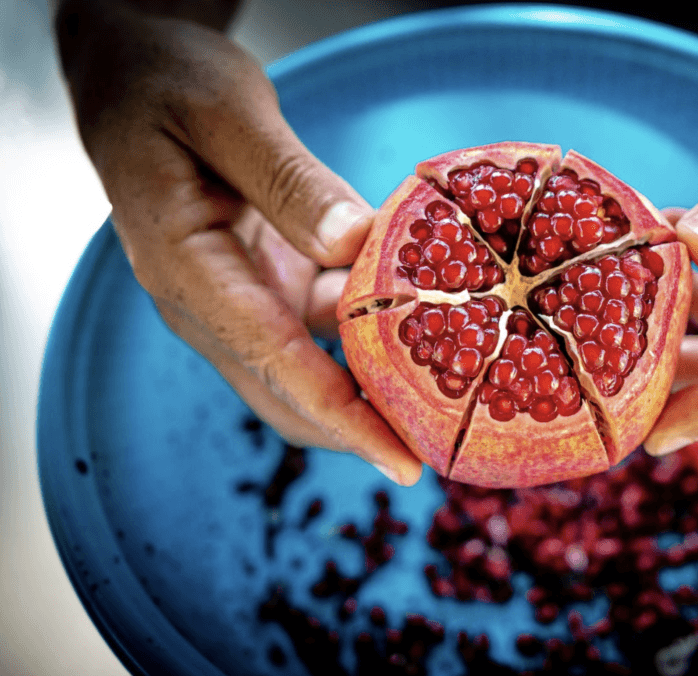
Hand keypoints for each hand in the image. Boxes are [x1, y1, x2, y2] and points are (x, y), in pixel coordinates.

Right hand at [56, 0, 421, 483]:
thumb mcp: (227, 114)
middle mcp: (207, 301)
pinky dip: (371, 330)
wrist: (133, 77)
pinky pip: (322, 324)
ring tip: (449, 399)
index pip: (272, 361)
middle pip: (288, 392)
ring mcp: (236, 298)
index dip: (342, 418)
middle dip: (361, 430)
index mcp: (185, 268)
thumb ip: (288, 182)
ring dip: (372, 386)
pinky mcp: (264, 283)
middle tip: (442, 448)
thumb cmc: (166, 84)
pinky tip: (429, 321)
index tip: (402, 461)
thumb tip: (356, 243)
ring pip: (310, 367)